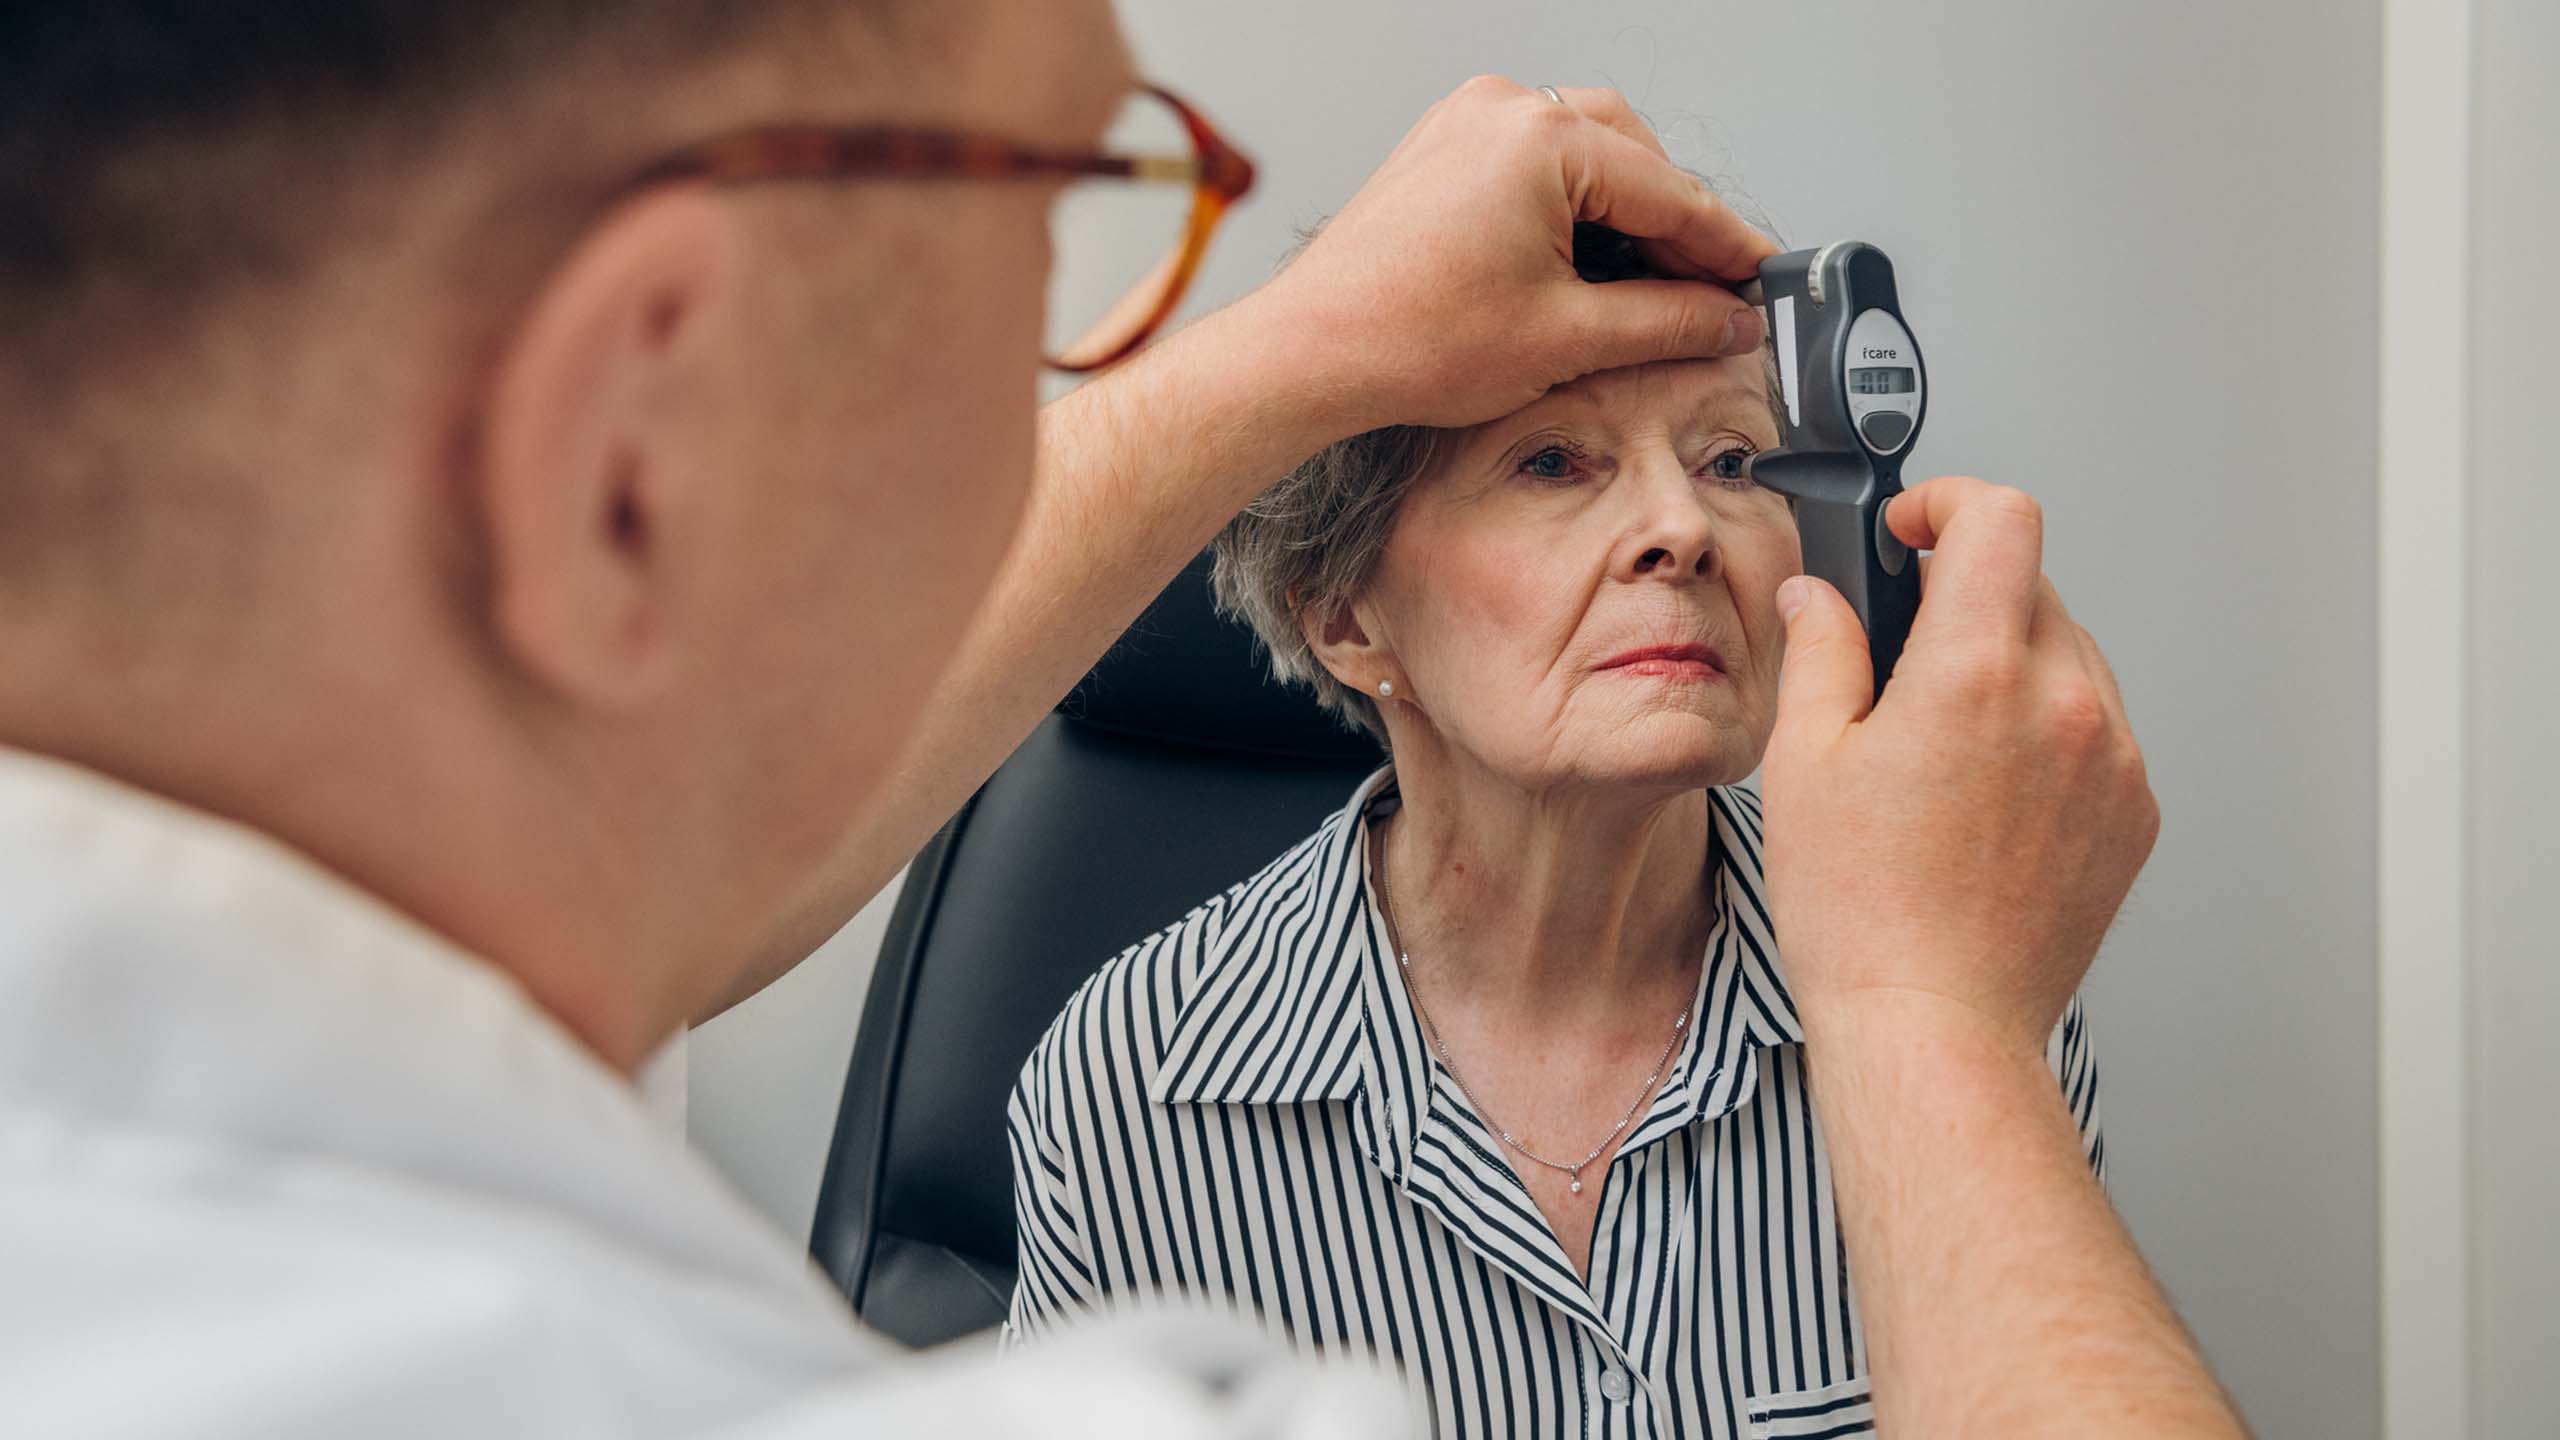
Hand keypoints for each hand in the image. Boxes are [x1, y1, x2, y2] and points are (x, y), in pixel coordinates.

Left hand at [1247, 76, 1775, 433]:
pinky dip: (1573, 207)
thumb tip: (1727, 320)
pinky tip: (1587, 265)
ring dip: (1625, 215)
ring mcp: (1467, 124)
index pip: (1670, 193)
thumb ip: (1667, 322)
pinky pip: (1534, 163)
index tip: (1762, 286)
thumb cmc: (1406, 340)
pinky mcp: (1443, 149)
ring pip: (1587, 155)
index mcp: (1541, 142)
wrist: (1312, 354)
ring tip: (1650, 289)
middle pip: (1633, 159)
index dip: (1727, 249)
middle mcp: (1503, 113)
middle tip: (1712, 296)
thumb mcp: (1567, 340)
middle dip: (1675, 228)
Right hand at [1758, 477, 2158, 1059]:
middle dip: (1965, 598)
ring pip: (2068, 655)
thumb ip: (1819, 654)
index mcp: (1975, 674)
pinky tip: (1984, 792)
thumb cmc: (1865, 916)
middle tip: (1902, 659)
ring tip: (1942, 742)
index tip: (1914, 533)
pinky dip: (2045, 729)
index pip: (1999, 518)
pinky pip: (2097, 727)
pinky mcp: (2134, 811)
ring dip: (2009, 663)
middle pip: (2030, 584)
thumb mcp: (1804, 764)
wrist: (1936, 1025)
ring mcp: (2114, 759)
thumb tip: (1819, 598)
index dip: (1948, 504)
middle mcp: (2063, 703)